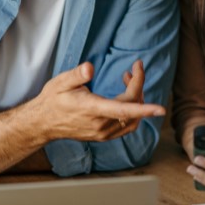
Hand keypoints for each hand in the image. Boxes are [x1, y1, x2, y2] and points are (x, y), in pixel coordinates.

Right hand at [32, 61, 164, 142]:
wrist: (43, 123)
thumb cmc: (53, 100)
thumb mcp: (61, 82)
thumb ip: (77, 74)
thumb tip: (90, 68)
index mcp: (92, 109)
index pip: (124, 109)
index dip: (144, 108)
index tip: (161, 108)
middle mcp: (100, 124)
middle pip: (132, 108)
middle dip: (138, 85)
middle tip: (133, 68)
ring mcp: (102, 133)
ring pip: (132, 119)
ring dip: (137, 99)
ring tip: (127, 79)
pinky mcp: (103, 136)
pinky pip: (126, 125)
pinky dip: (132, 111)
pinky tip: (124, 96)